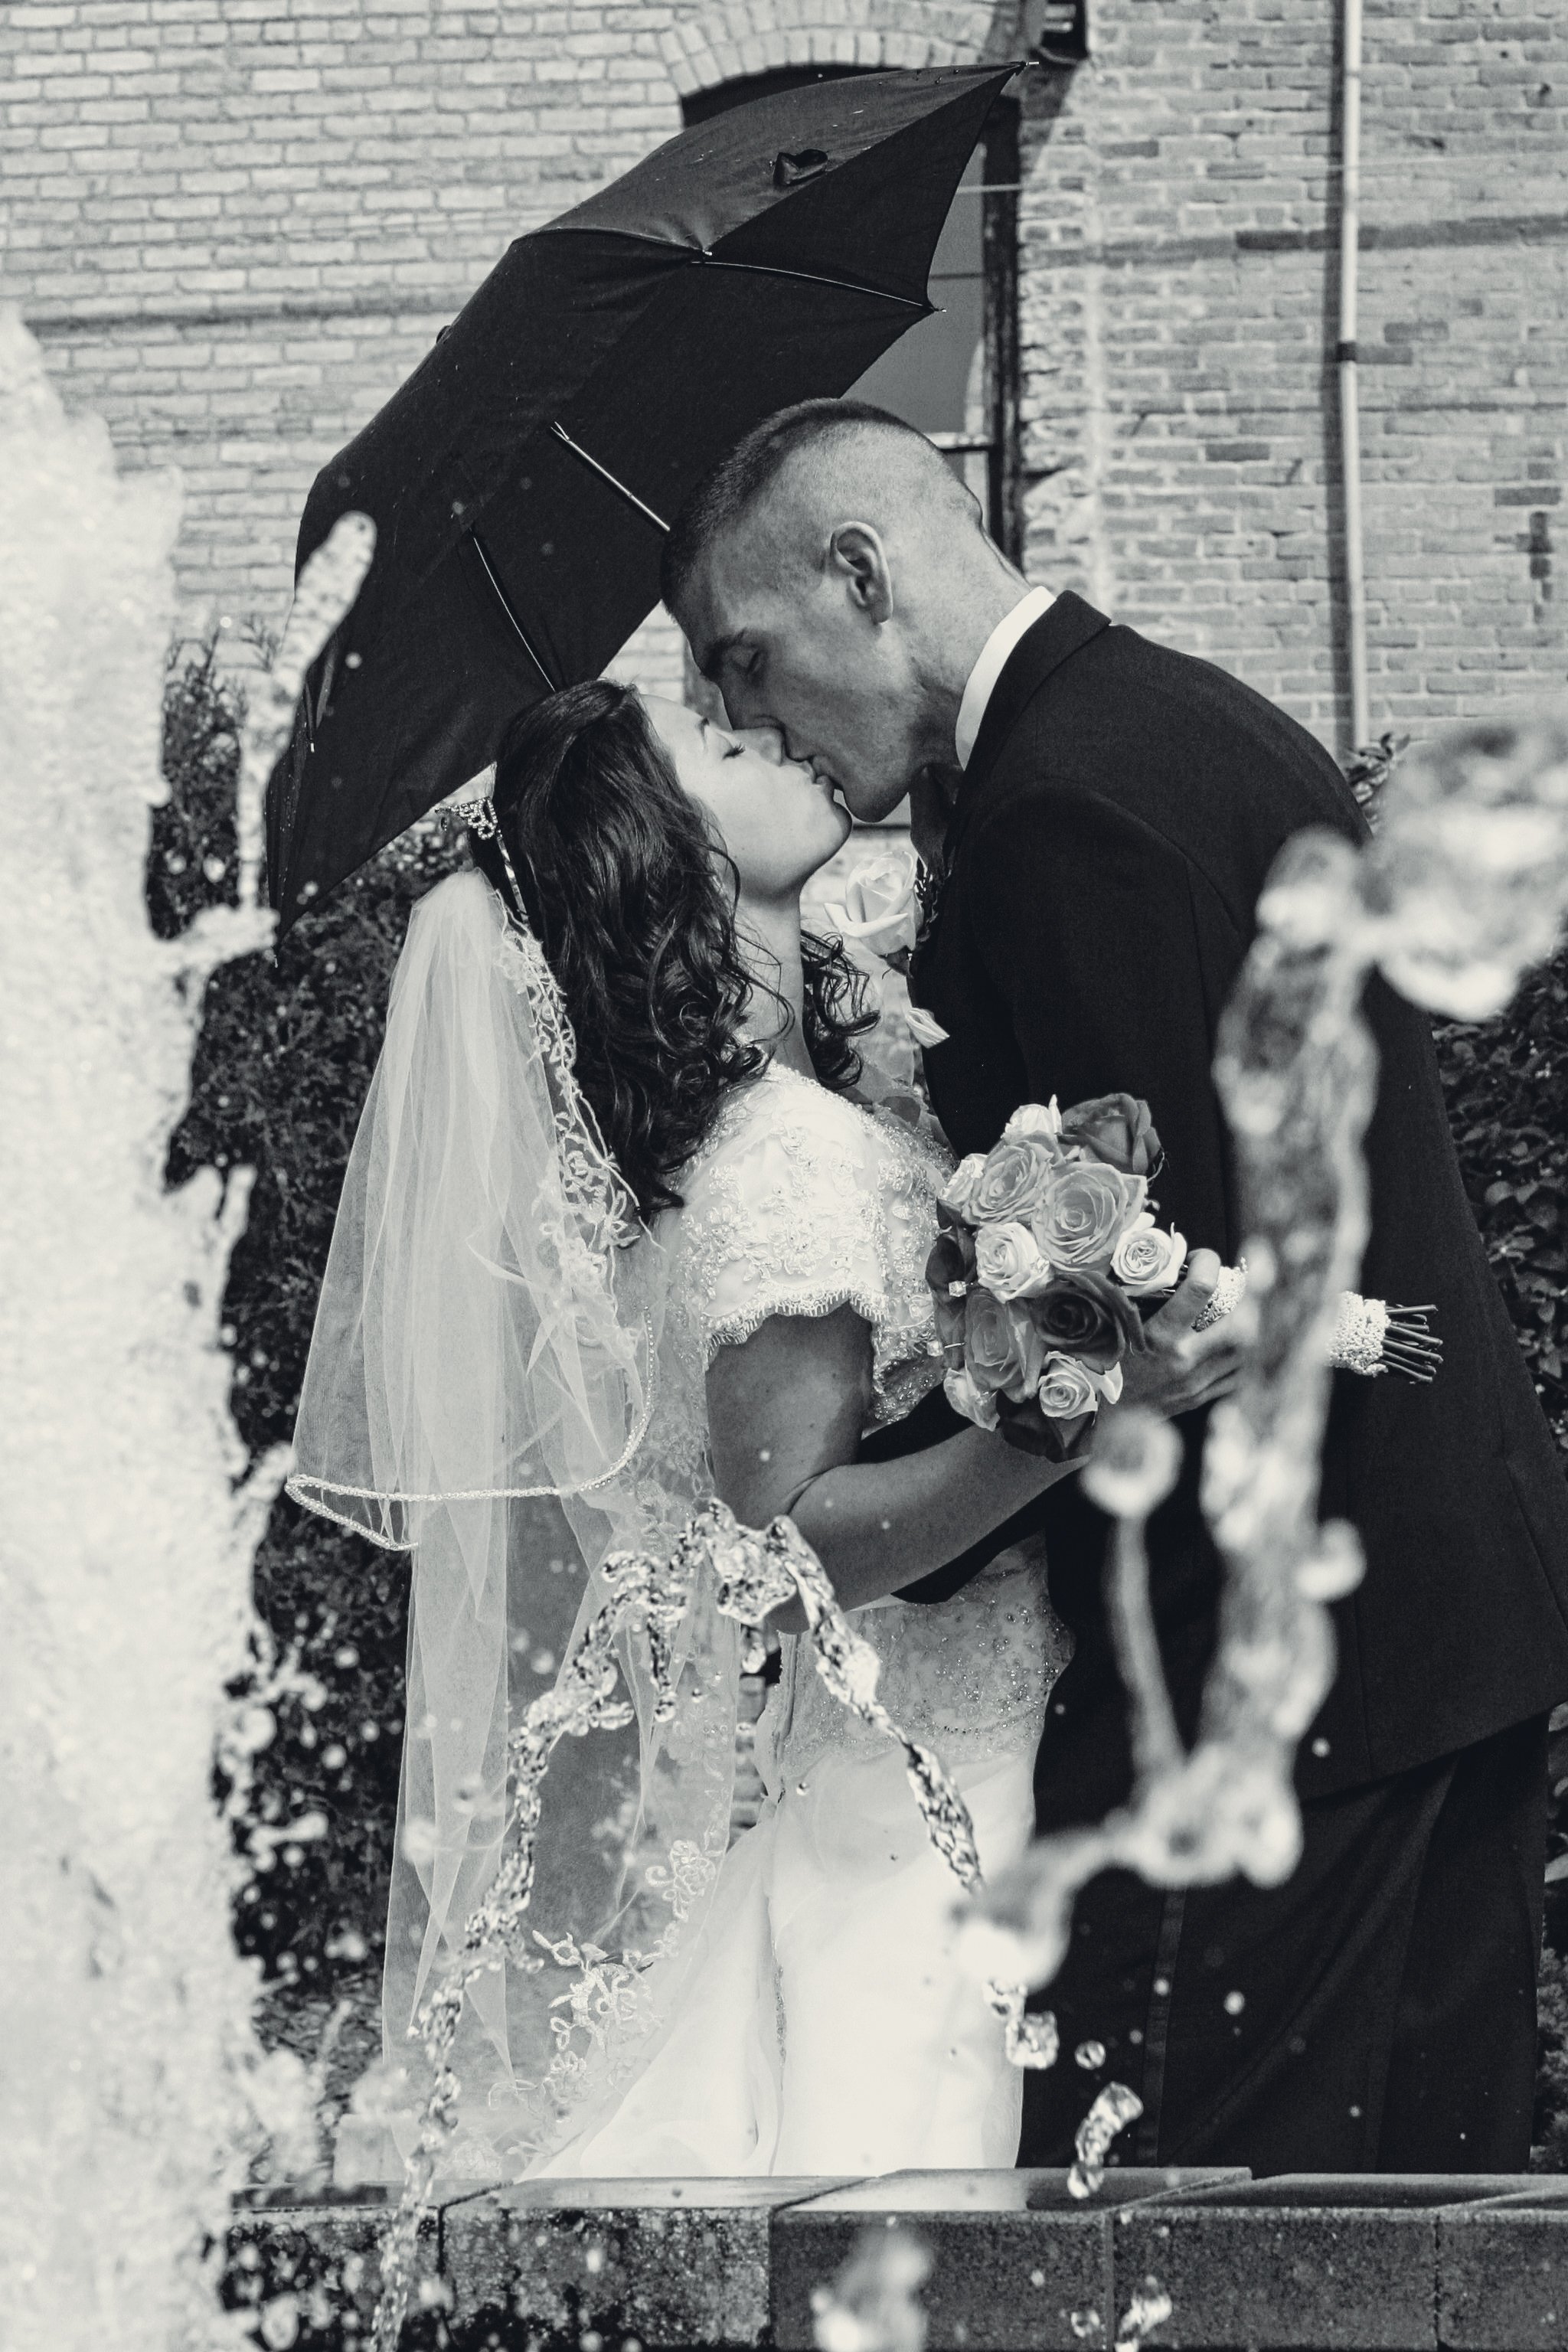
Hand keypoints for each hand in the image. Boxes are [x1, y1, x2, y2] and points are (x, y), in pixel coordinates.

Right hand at [1106, 1249, 1241, 1421]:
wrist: (1106, 1416)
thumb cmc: (1106, 1363)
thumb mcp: (1114, 1325)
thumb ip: (1136, 1294)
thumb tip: (1159, 1259)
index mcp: (1159, 1336)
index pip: (1201, 1289)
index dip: (1208, 1263)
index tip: (1199, 1259)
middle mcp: (1183, 1359)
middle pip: (1238, 1323)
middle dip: (1239, 1301)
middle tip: (1226, 1289)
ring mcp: (1195, 1382)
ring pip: (1243, 1350)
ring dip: (1242, 1327)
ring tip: (1228, 1315)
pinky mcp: (1200, 1397)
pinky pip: (1236, 1375)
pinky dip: (1237, 1357)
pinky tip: (1224, 1346)